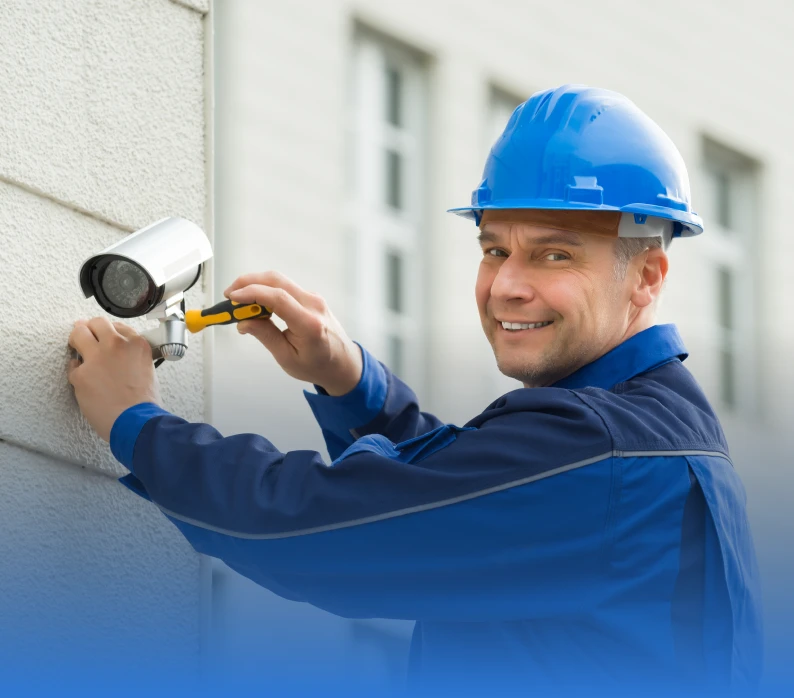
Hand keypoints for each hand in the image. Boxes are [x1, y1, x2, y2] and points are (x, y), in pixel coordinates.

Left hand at [67, 318, 159, 441]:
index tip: (106, 336)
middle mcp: (117, 345)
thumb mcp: (148, 369)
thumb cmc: (144, 402)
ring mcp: (97, 358)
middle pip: (97, 323)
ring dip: (76, 338)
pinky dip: (76, 371)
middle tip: (86, 333)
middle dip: (90, 327)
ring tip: (75, 344)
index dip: (110, 331)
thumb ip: (133, 355)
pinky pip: (72, 366)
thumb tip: (121, 355)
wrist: (136, 421)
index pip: (118, 326)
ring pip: (78, 333)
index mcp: (136, 344)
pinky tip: (82, 378)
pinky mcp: (81, 374)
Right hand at [224, 271, 362, 395]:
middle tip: (229, 294)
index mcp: (309, 324)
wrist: (343, 363)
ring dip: (256, 284)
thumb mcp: (287, 357)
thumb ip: (265, 336)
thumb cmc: (318, 365)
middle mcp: (313, 305)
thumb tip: (243, 322)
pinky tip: (256, 303)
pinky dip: (267, 290)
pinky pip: (286, 287)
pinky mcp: (311, 298)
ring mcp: (314, 299)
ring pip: (280, 280)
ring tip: (239, 300)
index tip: (232, 298)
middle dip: (248, 282)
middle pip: (277, 280)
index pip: (278, 298)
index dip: (252, 293)